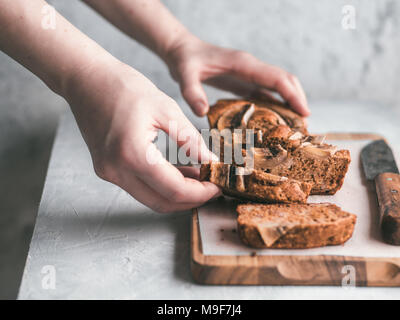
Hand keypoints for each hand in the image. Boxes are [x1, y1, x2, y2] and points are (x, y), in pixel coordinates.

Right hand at [64, 59, 220, 212]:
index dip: (200, 193)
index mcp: (132, 154)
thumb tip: (210, 161)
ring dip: (176, 193)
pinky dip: (161, 185)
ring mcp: (108, 172)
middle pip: (161, 202)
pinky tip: (179, 172)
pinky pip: (139, 186)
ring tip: (199, 178)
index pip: (174, 190)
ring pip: (150, 198)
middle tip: (212, 187)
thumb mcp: (166, 109)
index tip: (218, 185)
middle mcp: (116, 170)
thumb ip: (190, 140)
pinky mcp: (106, 168)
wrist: (87, 80)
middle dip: (191, 199)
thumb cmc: (124, 87)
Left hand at [164, 37, 309, 116]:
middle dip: (298, 100)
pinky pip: (266, 93)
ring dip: (289, 103)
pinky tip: (277, 121)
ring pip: (278, 87)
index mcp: (244, 64)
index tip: (304, 112)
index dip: (293, 95)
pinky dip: (276, 105)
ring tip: (296, 126)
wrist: (183, 50)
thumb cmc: (185, 61)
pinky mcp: (244, 82)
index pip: (276, 78)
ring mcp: (249, 75)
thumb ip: (192, 92)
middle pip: (285, 81)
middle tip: (304, 125)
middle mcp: (251, 68)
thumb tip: (202, 112)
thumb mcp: (184, 76)